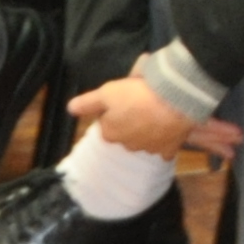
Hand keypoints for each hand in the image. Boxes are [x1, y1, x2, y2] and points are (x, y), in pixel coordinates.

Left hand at [67, 73, 229, 161]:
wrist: (173, 103)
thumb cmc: (137, 96)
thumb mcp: (107, 92)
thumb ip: (87, 102)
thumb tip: (70, 109)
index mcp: (109, 133)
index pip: (106, 123)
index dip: (112, 110)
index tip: (121, 99)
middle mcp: (126, 146)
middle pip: (125, 133)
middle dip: (129, 122)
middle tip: (140, 103)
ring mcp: (148, 150)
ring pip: (144, 140)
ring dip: (147, 130)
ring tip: (156, 111)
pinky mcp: (167, 150)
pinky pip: (164, 148)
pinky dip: (164, 141)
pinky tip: (168, 129)